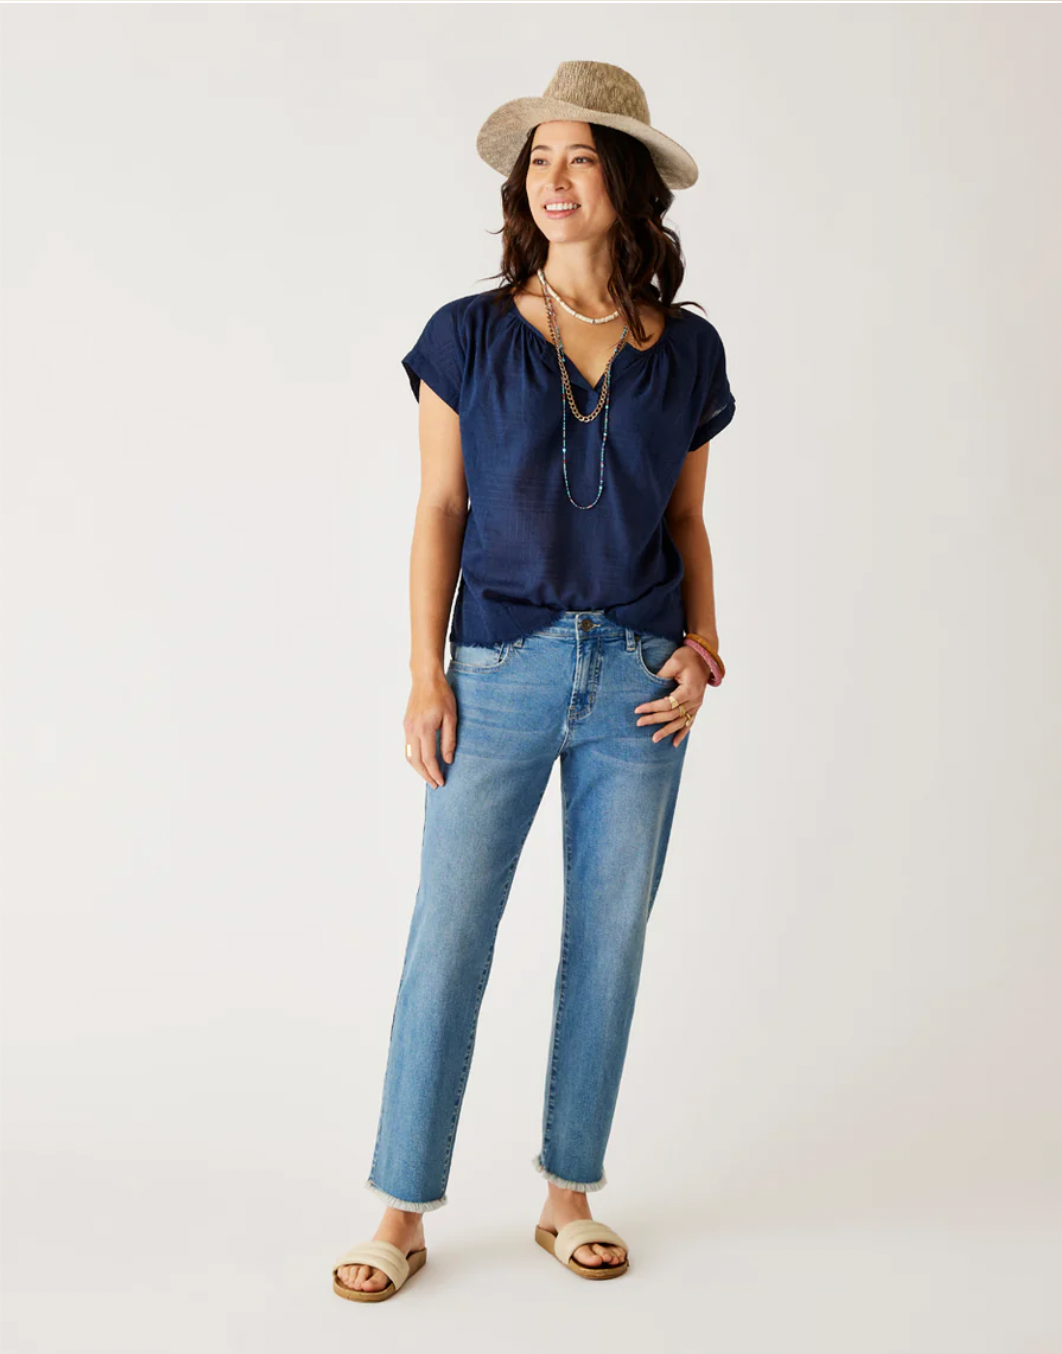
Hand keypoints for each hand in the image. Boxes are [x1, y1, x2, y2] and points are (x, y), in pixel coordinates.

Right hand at [404, 671, 457, 787]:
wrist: (425, 679)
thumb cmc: (441, 695)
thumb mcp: (451, 717)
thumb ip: (449, 740)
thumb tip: (448, 760)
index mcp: (425, 729)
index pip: (428, 759)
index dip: (435, 773)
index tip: (441, 782)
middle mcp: (412, 730)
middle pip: (415, 762)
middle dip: (425, 776)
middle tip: (435, 785)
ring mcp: (407, 728)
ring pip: (409, 756)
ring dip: (418, 769)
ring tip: (429, 776)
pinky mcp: (405, 725)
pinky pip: (408, 747)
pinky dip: (414, 758)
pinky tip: (423, 761)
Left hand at [634, 645, 705, 747]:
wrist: (704, 655)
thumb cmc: (688, 657)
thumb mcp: (674, 662)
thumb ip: (662, 675)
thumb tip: (648, 686)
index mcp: (689, 690)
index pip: (667, 704)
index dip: (652, 707)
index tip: (638, 710)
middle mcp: (695, 700)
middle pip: (672, 715)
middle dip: (655, 720)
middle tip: (639, 723)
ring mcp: (697, 704)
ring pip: (680, 722)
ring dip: (667, 731)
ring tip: (654, 739)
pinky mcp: (696, 705)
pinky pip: (689, 722)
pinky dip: (682, 733)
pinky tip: (674, 742)